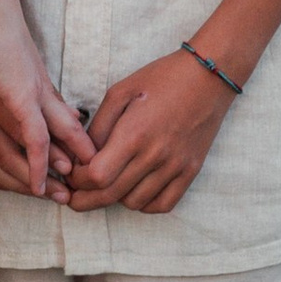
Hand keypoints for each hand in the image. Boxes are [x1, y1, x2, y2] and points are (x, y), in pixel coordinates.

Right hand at [0, 0, 92, 202]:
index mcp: (28, 79)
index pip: (49, 117)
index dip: (59, 140)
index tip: (67, 160)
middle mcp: (36, 89)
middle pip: (59, 133)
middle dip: (70, 161)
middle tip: (77, 187)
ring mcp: (31, 93)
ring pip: (51, 141)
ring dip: (55, 171)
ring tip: (64, 198)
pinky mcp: (21, 96)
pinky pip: (34, 137)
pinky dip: (37, 163)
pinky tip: (39, 185)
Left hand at [66, 46, 233, 213]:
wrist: (208, 76)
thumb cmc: (161, 78)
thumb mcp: (120, 92)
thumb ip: (98, 126)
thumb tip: (82, 156)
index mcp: (134, 133)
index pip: (96, 176)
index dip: (78, 180)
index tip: (72, 173)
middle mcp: (155, 155)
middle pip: (111, 195)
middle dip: (86, 198)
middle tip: (75, 195)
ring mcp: (175, 166)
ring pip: (134, 203)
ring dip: (115, 198)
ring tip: (110, 182)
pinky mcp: (191, 171)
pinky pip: (163, 204)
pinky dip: (144, 203)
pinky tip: (135, 188)